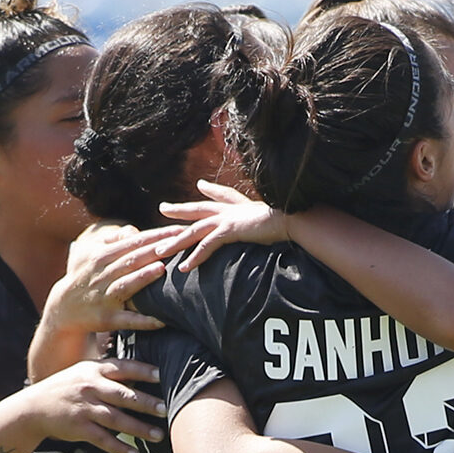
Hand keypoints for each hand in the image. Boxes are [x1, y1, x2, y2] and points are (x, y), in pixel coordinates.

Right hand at [24, 358, 168, 452]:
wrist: (34, 407)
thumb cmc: (66, 387)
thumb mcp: (84, 371)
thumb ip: (109, 372)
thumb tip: (141, 373)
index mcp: (94, 370)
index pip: (123, 368)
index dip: (143, 371)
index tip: (162, 375)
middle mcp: (90, 388)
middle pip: (123, 395)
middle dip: (146, 402)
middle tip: (165, 408)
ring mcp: (85, 408)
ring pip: (116, 419)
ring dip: (139, 428)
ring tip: (158, 434)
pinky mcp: (79, 428)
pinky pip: (103, 439)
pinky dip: (119, 447)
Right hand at [39, 223, 186, 336]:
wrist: (63, 308)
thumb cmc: (85, 275)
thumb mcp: (91, 252)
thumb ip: (114, 239)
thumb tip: (135, 231)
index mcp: (102, 255)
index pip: (134, 242)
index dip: (157, 235)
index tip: (180, 230)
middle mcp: (103, 274)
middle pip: (132, 259)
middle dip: (156, 250)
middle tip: (182, 243)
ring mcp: (105, 297)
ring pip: (126, 285)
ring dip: (143, 277)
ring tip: (162, 269)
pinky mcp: (107, 319)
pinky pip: (127, 320)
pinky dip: (143, 321)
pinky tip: (161, 321)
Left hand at [158, 180, 290, 270]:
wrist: (293, 219)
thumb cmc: (287, 218)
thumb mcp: (272, 214)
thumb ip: (264, 213)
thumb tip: (268, 214)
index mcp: (239, 205)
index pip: (220, 195)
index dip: (210, 190)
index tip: (201, 185)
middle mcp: (229, 210)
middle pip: (197, 209)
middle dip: (179, 209)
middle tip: (163, 208)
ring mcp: (227, 219)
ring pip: (194, 231)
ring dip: (176, 242)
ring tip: (161, 251)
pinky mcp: (229, 230)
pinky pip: (206, 246)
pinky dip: (194, 257)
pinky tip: (184, 268)